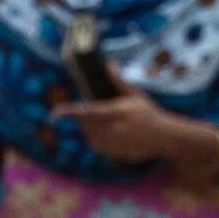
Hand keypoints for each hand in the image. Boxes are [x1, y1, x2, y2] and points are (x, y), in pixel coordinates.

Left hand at [52, 66, 184, 163]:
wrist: (163, 137)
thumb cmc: (149, 113)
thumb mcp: (135, 95)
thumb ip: (119, 82)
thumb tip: (110, 64)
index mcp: (115, 112)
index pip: (87, 111)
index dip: (70, 112)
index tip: (55, 113)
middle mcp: (111, 129)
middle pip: (85, 124)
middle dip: (83, 118)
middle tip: (91, 113)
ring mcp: (111, 143)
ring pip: (89, 136)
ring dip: (89, 129)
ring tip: (102, 123)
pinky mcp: (112, 153)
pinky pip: (96, 145)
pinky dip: (96, 139)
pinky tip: (108, 134)